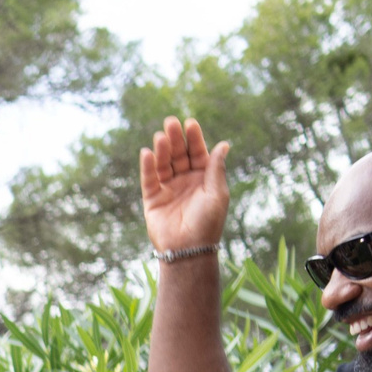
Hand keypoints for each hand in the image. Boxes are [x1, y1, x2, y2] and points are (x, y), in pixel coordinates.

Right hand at [138, 117, 230, 253]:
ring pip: (164, 164)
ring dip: (162, 149)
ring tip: (161, 136)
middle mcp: (185, 181)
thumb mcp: (217, 193)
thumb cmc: (208, 222)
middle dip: (176, 139)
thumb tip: (224, 144)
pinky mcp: (152, 199)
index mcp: (203, 179)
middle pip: (179, 155)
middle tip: (171, 122)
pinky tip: (147, 153)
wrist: (189, 249)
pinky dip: (147, 166)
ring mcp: (168, 189)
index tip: (190, 123)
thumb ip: (216, 168)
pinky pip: (149, 179)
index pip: (198, 153)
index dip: (195, 138)